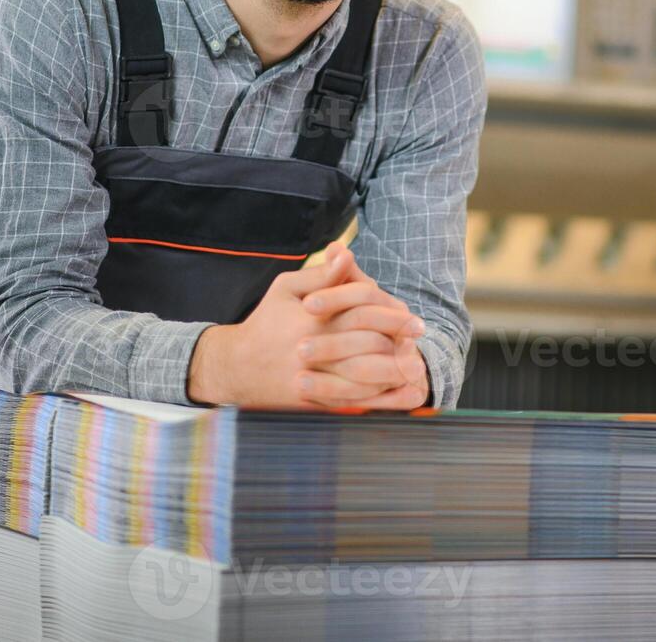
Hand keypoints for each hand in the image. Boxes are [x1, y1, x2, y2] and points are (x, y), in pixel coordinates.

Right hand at [185, 245, 418, 407]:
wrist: (234, 367)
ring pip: (362, 377)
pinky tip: (398, 394)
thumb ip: (320, 274)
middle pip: (366, 345)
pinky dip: (379, 400)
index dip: (392, 315)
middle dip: (399, 344)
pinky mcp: (311, 401)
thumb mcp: (286, 288)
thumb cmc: (266, 322)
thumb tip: (347, 253)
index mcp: (310, 319)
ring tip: (416, 368)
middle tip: (421, 344)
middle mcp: (313, 349)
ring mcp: (312, 378)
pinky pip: (350, 402)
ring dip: (393, 373)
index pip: (360, 312)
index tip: (415, 319)